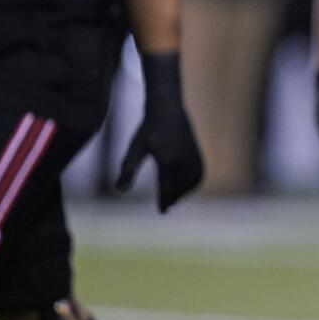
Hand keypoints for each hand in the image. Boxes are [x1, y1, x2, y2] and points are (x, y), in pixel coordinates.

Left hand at [116, 53, 203, 212]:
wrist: (167, 108)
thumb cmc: (148, 128)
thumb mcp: (135, 148)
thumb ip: (129, 170)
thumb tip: (120, 191)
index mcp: (165, 159)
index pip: (166, 186)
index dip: (164, 200)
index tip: (163, 211)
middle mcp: (181, 159)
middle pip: (180, 186)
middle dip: (174, 197)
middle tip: (167, 206)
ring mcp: (192, 155)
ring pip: (191, 181)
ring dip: (185, 191)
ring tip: (175, 198)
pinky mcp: (197, 152)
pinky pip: (198, 173)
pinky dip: (193, 182)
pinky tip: (185, 186)